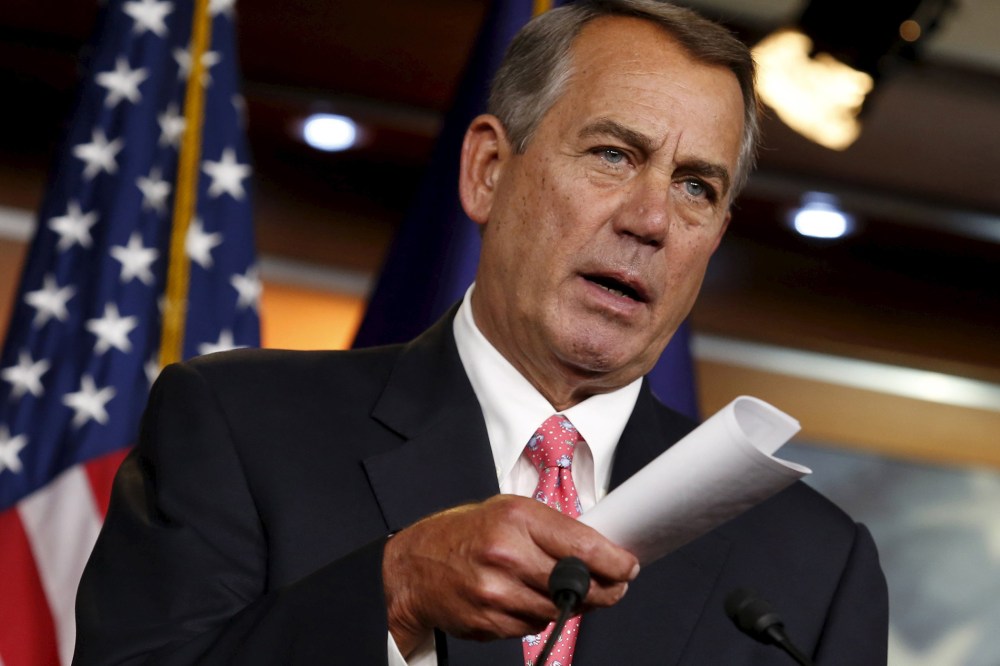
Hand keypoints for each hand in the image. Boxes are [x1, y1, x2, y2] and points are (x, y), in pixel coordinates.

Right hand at [381, 494, 638, 655]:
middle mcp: (507, 554)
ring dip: (569, 606)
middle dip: (602, 590)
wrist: (413, 566)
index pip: (584, 545)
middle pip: (578, 586)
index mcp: (517, 518)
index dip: (615, 562)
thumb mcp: (508, 512)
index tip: (627, 567)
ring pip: (559, 612)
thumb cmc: (465, 534)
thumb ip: (552, 529)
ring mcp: (496, 592)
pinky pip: (532, 628)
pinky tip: (523, 600)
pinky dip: (537, 618)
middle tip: (612, 587)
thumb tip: (600, 549)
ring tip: (556, 589)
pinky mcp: (488, 621)